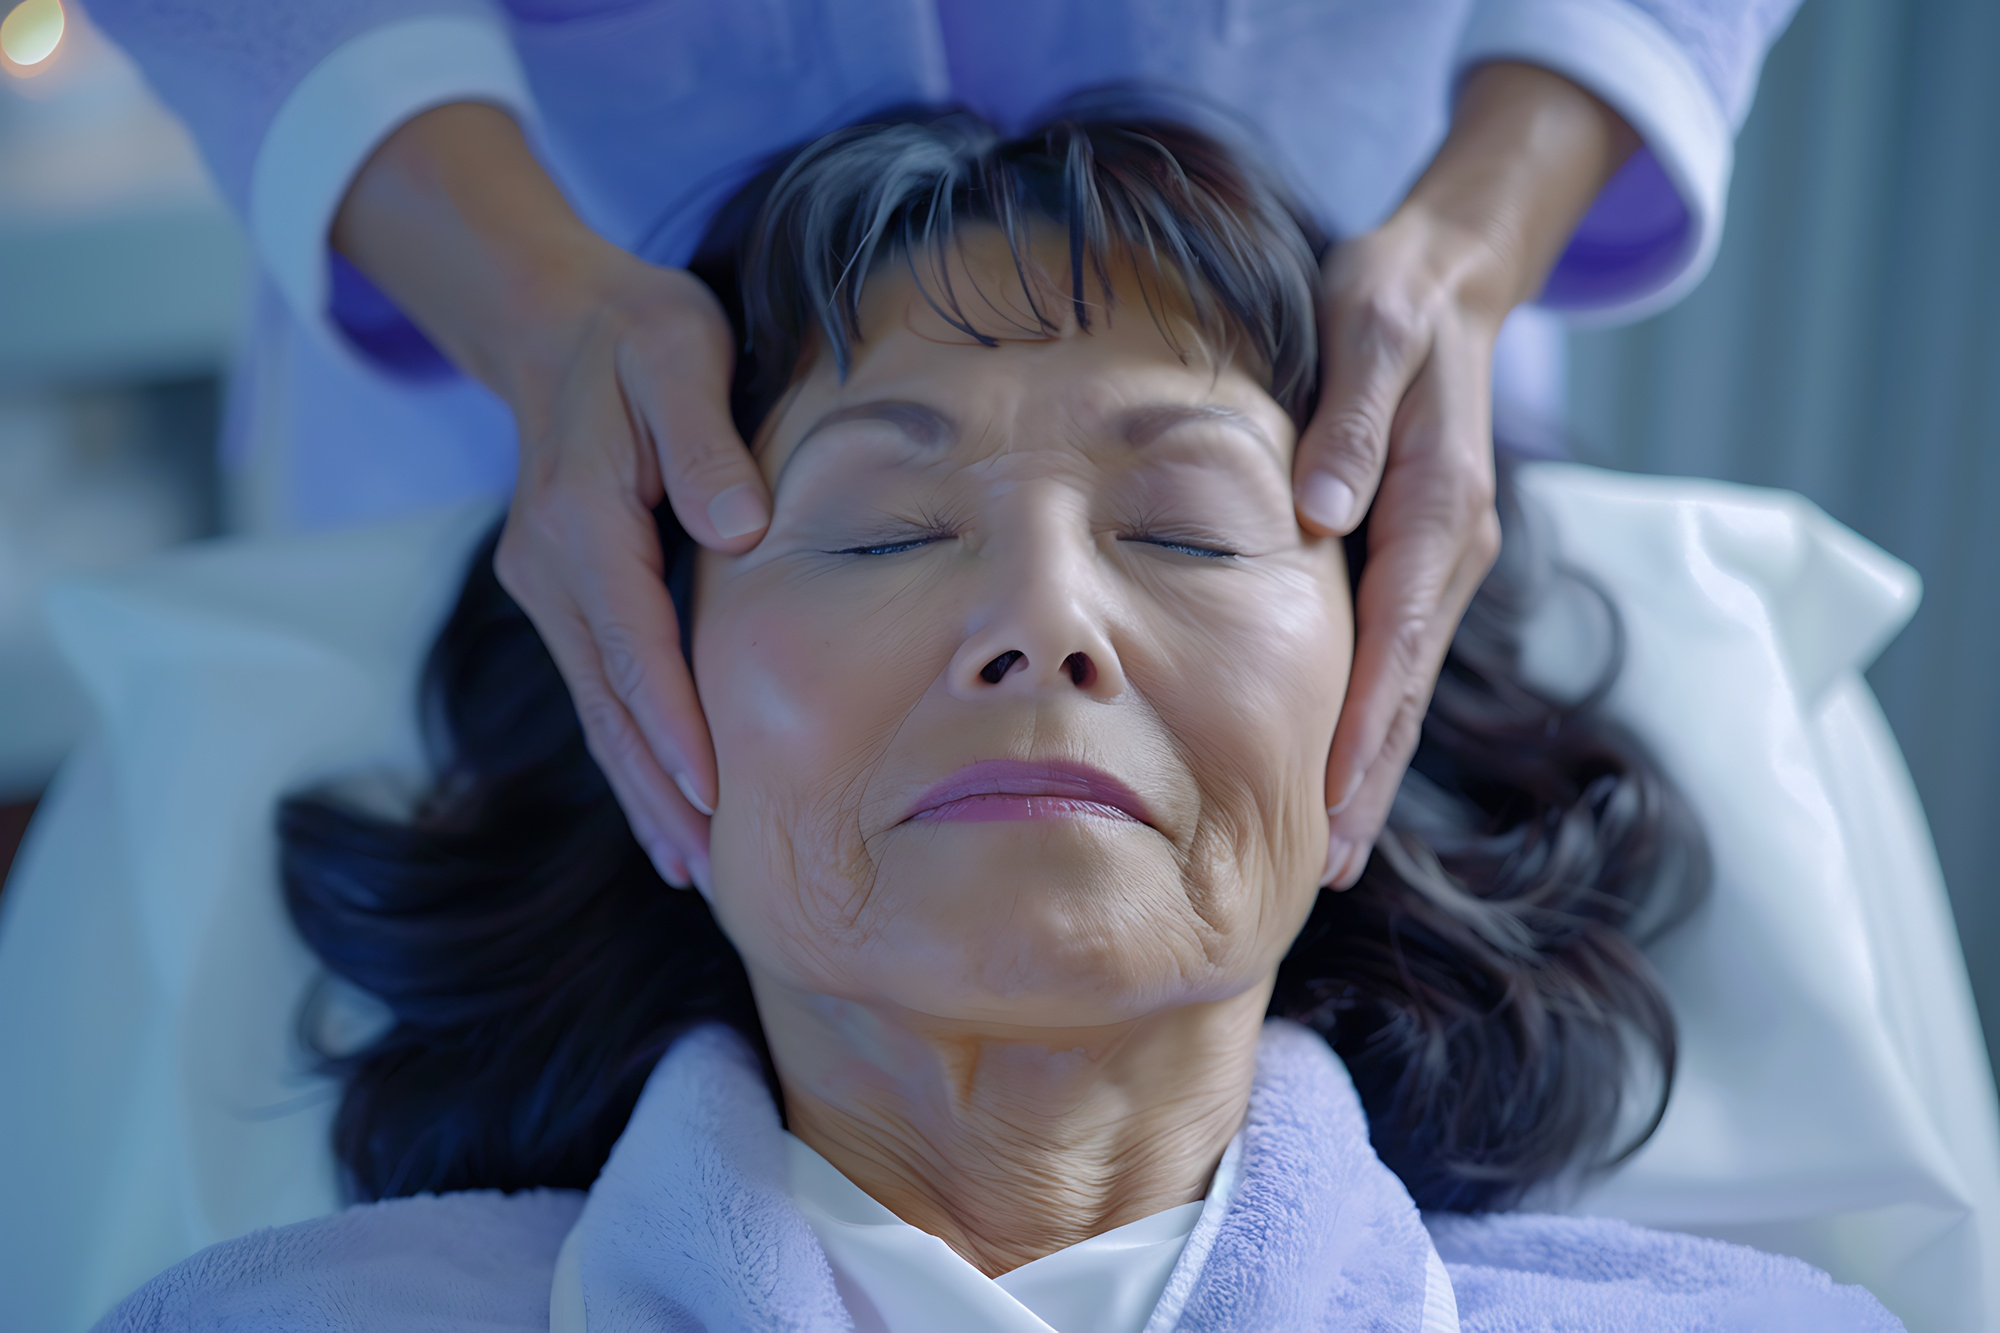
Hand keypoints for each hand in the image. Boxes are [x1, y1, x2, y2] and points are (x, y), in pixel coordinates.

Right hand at [493, 255, 762, 888]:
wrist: (554, 322)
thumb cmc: (635, 334)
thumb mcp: (677, 350)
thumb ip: (704, 438)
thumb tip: (738, 528)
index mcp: (580, 517)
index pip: (632, 640)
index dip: (673, 721)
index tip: (713, 795)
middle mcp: (549, 569)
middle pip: (609, 701)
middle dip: (661, 791)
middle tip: (716, 875)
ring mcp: (547, 589)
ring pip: (599, 711)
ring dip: (644, 792)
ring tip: (695, 873)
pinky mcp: (562, 598)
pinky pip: (599, 691)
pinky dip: (632, 753)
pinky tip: (666, 812)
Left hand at [1296, 63, 1637, 885]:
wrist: (1450, 278)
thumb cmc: (1393, 299)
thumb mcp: (1370, 329)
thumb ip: (1349, 421)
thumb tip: (1318, 515)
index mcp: (1437, 505)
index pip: (1396, 637)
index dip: (1363, 723)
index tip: (1328, 798)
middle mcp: (1449, 549)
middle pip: (1407, 686)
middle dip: (1368, 781)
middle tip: (1325, 871)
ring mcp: (1442, 561)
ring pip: (1405, 684)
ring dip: (1372, 769)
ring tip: (1330, 855)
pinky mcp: (1423, 560)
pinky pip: (1398, 657)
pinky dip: (1374, 721)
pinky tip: (1339, 772)